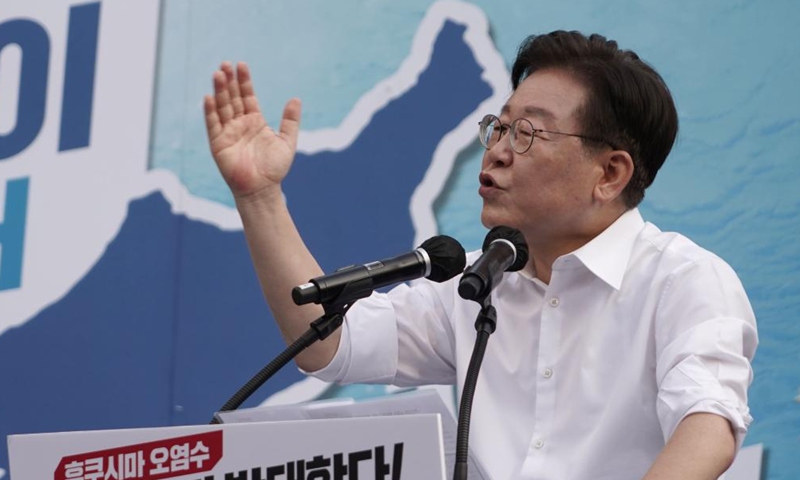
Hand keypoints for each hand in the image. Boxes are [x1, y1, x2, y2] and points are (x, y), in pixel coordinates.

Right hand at [204, 62, 300, 198]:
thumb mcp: (287, 141)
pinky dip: (210, 112)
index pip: (247, 96)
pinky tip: (209, 98)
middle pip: (232, 98)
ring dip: (219, 91)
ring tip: (218, 74)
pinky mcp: (218, 144)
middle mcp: (240, 124)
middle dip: (229, 81)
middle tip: (226, 64)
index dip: (244, 81)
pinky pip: (213, 125)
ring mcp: (228, 133)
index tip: (241, 65)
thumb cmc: (275, 168)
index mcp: (255, 121)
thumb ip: (290, 121)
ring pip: (222, 107)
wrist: (262, 189)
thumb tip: (296, 99)